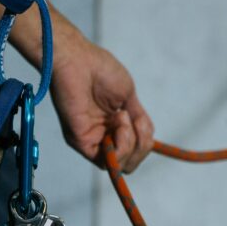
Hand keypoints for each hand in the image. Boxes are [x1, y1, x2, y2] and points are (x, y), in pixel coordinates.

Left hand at [50, 35, 154, 173]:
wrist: (80, 60)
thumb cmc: (101, 71)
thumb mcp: (128, 97)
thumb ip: (139, 121)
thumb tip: (147, 139)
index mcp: (113, 127)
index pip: (133, 152)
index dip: (144, 145)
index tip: (143, 125)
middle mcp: (102, 137)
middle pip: (130, 163)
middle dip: (141, 146)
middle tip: (134, 121)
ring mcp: (92, 141)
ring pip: (122, 165)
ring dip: (132, 142)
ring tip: (122, 116)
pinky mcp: (82, 143)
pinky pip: (108, 161)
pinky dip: (122, 145)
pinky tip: (119, 122)